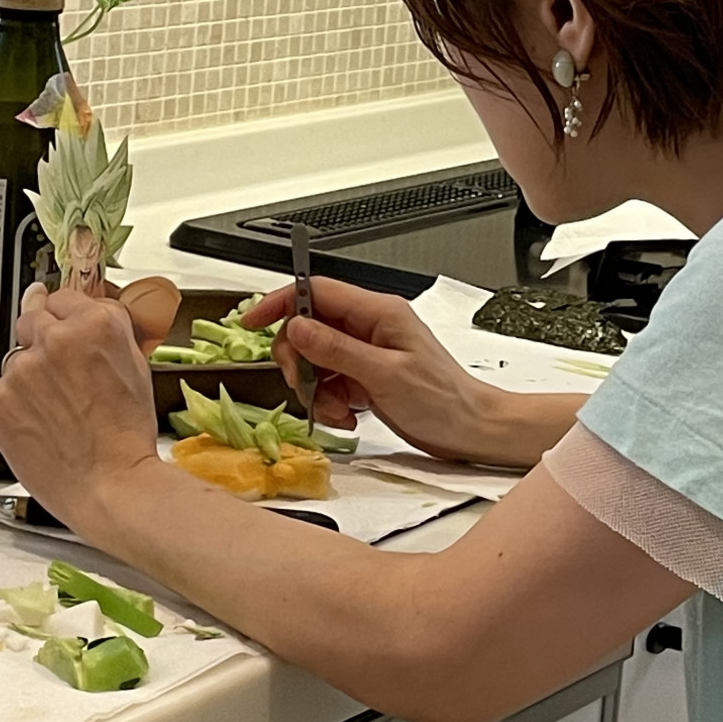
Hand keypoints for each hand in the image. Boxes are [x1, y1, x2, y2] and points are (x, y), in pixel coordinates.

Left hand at [0, 291, 160, 531]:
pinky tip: (42, 422)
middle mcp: (54, 340)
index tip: (67, 326)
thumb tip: (88, 312)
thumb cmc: (127, 436)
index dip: (68, 316)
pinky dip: (17, 403)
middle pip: (33, 318)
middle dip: (45, 339)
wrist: (109, 485)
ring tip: (59, 408)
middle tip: (63, 373)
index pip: (64, 297)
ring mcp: (21, 370)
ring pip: (18, 358)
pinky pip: (2, 389)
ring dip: (31, 375)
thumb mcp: (136, 367)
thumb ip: (108, 331)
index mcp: (94, 325)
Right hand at [244, 277, 496, 460]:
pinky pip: (329, 383)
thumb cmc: (444, 401)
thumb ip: (338, 350)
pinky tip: (348, 417)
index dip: (280, 303)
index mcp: (379, 313)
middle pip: (307, 329)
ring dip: (317, 390)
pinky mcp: (365, 376)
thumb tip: (298, 328)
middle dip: (301, 362)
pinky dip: (329, 403)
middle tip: (310, 387)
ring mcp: (366, 352)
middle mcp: (369, 327)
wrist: (470, 430)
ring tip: (339, 410)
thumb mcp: (386, 375)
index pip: (317, 291)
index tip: (252, 320)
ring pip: (315, 360)